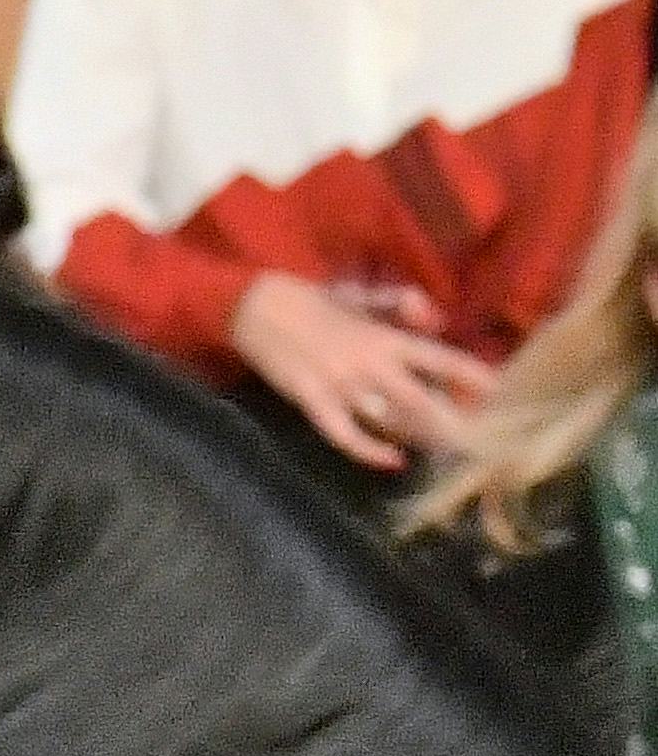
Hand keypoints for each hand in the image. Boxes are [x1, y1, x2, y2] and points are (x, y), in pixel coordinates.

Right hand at [230, 269, 490, 471]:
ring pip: (390, 422)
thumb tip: (433, 315)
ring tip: (445, 451)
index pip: (440, 361)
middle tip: (477, 439)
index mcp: (382, 337)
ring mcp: (340, 387)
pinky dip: (370, 451)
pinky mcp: (312, 402)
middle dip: (453, 424)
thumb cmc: (311, 300)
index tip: (503, 395)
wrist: (253, 306)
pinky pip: (344, 435)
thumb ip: (397, 304)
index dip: (474, 379)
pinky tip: (394, 460)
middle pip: (422, 403)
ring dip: (419, 439)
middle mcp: (368, 365)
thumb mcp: (359, 295)